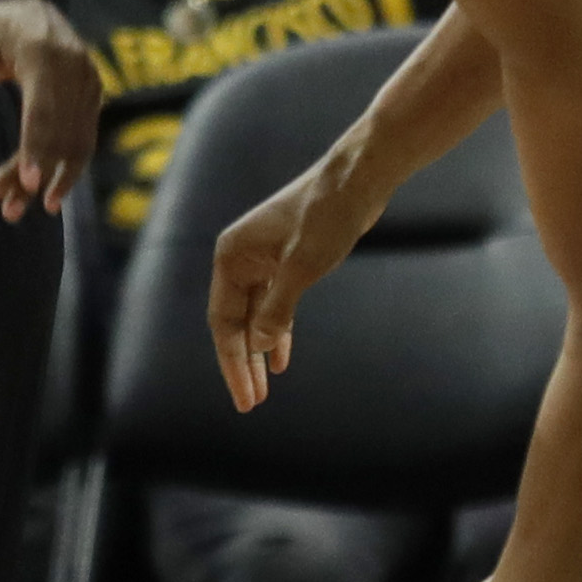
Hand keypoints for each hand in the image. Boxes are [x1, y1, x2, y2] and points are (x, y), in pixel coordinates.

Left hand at [0, 0, 98, 221]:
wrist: (29, 0)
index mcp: (44, 53)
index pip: (44, 108)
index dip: (36, 148)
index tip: (28, 183)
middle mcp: (75, 69)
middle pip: (59, 133)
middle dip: (34, 175)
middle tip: (6, 210)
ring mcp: (89, 82)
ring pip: (76, 141)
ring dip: (53, 180)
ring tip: (20, 210)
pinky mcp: (93, 94)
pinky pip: (84, 137)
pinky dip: (69, 168)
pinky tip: (49, 194)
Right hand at [208, 163, 388, 410]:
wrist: (357, 180)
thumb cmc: (327, 216)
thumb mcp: (301, 268)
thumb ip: (276, 310)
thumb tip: (257, 346)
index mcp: (232, 257)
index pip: (224, 322)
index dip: (232, 363)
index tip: (245, 396)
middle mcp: (240, 258)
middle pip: (235, 322)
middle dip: (242, 363)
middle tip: (251, 402)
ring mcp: (262, 259)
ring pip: (254, 316)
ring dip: (259, 350)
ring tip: (264, 388)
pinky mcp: (285, 259)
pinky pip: (273, 304)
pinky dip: (277, 330)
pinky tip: (280, 357)